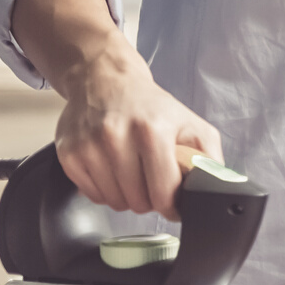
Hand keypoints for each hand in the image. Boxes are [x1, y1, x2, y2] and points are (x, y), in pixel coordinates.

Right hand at [53, 48, 221, 219]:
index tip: (173, 202)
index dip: (172, 205)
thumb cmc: (150, 106)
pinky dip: (105, 190)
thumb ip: (208, 156)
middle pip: (138, 201)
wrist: (105, 79)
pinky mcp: (69, 154)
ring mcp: (89, 146)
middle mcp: (117, 137)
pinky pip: (92, 195)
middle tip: (151, 178)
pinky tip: (112, 169)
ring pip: (115, 202)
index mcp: (153, 131)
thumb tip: (215, 187)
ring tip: (132, 172)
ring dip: (127, 196)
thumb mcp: (190, 122)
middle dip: (149, 198)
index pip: (164, 192)